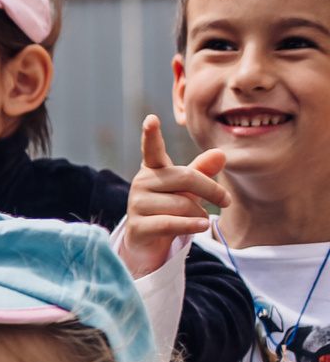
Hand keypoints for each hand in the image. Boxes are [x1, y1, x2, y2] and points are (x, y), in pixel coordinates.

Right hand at [120, 116, 230, 276]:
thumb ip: (203, 170)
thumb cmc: (170, 208)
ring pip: (181, 204)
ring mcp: (136, 205)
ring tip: (198, 219)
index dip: (151, 135)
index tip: (151, 119)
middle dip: (211, 190)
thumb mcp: (188, 188)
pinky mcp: (137, 227)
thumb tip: (221, 154)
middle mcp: (141, 183)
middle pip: (185, 178)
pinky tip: (202, 226)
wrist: (148, 242)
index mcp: (153, 169)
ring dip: (199, 214)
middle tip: (227, 200)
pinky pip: (171, 223)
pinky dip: (191, 225)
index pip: (152, 149)